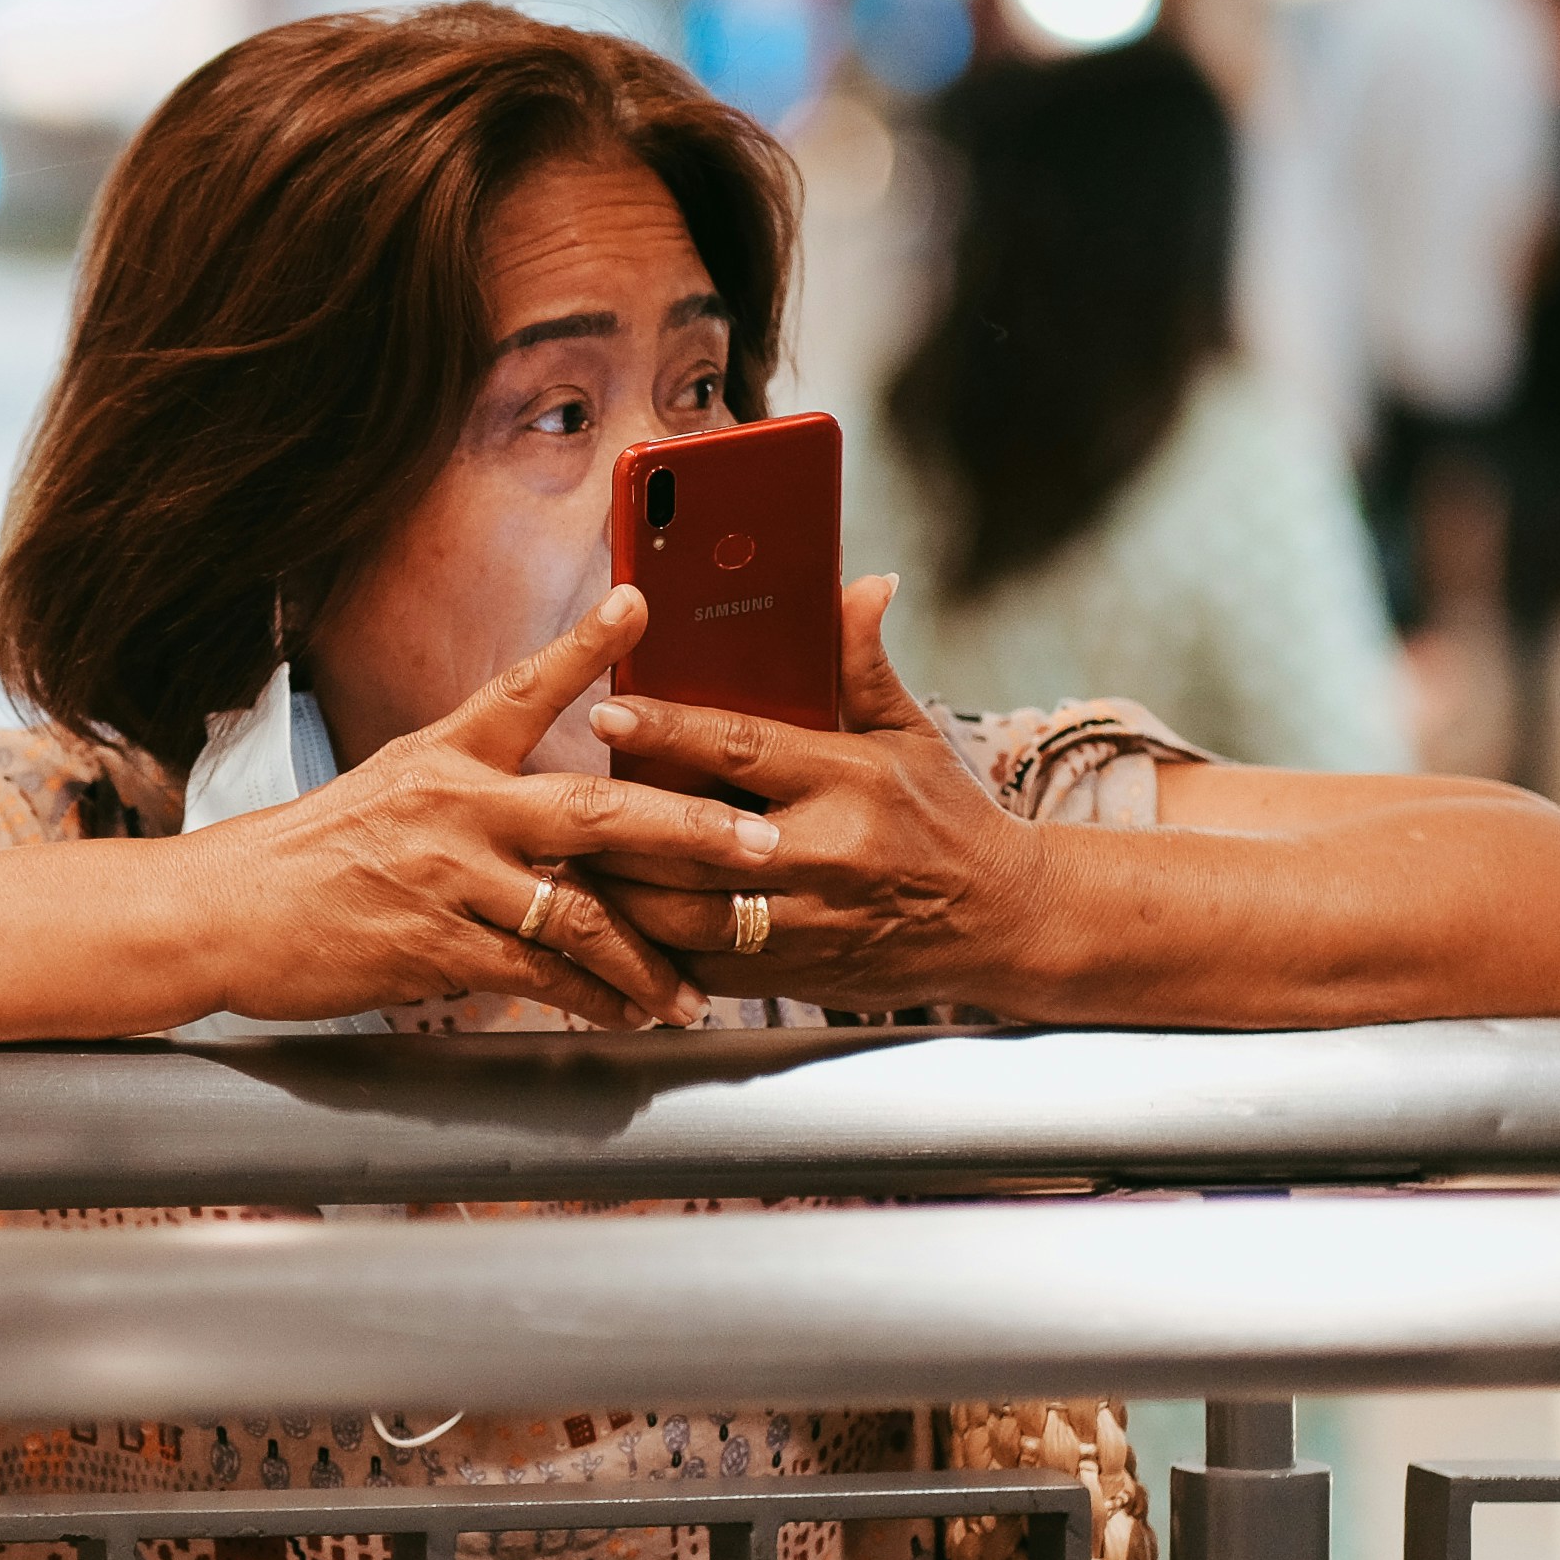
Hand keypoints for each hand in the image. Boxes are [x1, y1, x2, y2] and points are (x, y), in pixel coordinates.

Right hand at [178, 585, 784, 1030]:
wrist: (223, 911)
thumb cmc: (311, 855)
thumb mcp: (391, 788)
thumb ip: (475, 785)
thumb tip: (558, 809)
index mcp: (445, 755)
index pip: (525, 688)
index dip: (587, 647)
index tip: (642, 604)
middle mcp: (453, 805)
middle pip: (595, 811)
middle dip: (690, 831)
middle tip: (761, 847)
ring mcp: (444, 877)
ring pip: (577, 915)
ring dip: (649, 957)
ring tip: (695, 986)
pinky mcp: (430, 946)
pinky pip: (533, 978)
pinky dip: (589, 999)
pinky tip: (624, 1012)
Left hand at [580, 577, 1053, 1010]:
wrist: (1004, 924)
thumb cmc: (948, 820)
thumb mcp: (911, 735)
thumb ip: (863, 665)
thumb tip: (858, 583)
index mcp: (850, 780)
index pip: (742, 748)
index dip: (668, 729)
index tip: (606, 710)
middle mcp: (827, 853)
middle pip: (696, 841)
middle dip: (620, 824)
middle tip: (555, 801)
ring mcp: (810, 923)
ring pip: (688, 914)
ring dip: (620, 893)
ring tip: (565, 863)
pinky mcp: (798, 976)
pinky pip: (706, 967)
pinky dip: (654, 948)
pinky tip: (610, 927)